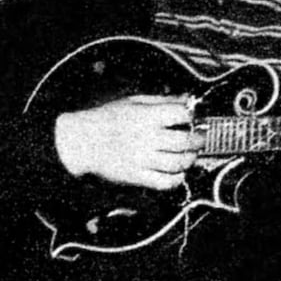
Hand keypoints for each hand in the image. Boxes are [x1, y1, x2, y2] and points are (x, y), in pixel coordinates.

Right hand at [55, 95, 195, 187]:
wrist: (81, 141)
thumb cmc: (106, 119)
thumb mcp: (133, 102)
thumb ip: (162, 100)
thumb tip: (187, 98)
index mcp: (146, 116)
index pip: (181, 115)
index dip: (192, 117)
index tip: (194, 119)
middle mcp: (146, 138)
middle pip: (185, 141)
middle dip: (198, 140)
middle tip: (199, 139)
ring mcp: (142, 159)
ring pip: (178, 163)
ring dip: (190, 159)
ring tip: (190, 155)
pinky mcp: (137, 176)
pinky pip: (165, 182)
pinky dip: (177, 179)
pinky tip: (178, 173)